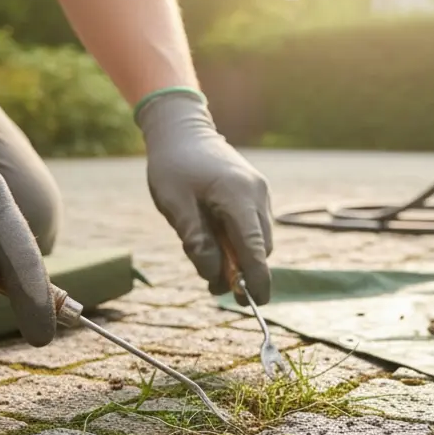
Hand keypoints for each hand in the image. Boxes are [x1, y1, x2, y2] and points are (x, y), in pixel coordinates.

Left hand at [137, 90, 272, 304]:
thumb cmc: (173, 166)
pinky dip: (238, 242)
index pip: (255, 248)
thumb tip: (215, 275)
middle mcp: (257, 194)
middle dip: (243, 273)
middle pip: (260, 248)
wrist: (182, 130)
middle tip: (214, 289)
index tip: (257, 303)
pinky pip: (253, 227)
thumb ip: (195, 241)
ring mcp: (260, 193)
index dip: (258, 278)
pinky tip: (214, 241)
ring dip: (239, 259)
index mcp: (238, 196)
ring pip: (258, 240)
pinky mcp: (256, 193)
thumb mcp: (174, 205)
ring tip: (208, 265)